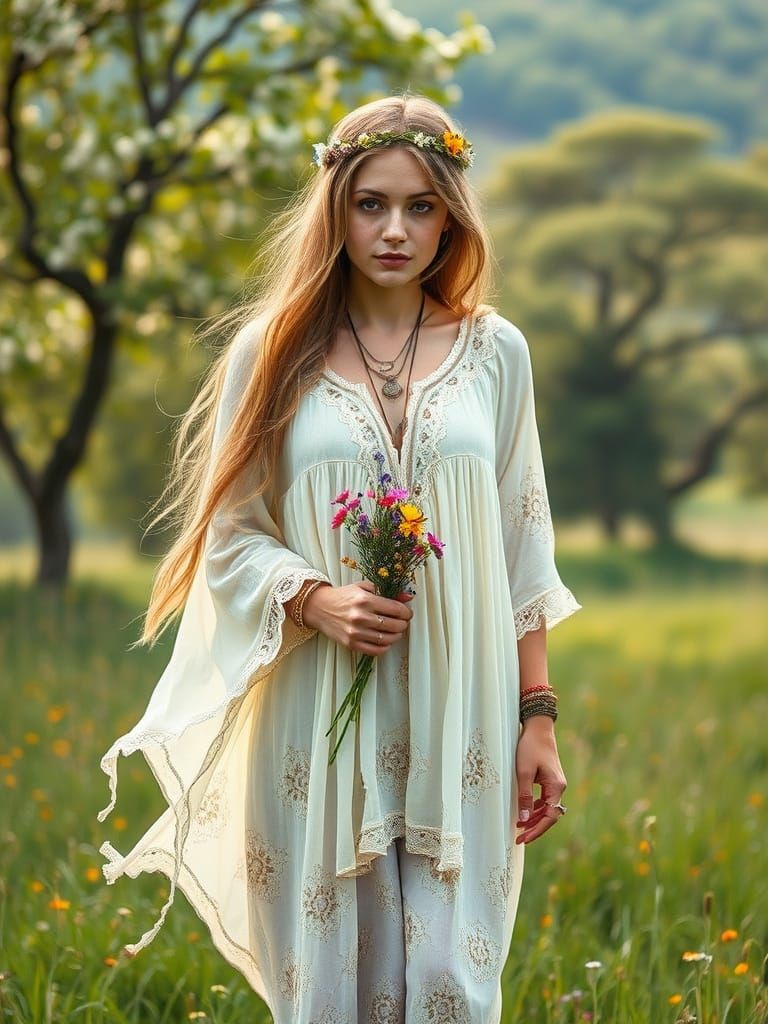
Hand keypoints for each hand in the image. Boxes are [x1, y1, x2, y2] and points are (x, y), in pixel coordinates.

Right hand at [303, 580, 413, 655]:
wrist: (319, 607)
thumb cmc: (343, 596)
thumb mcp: (363, 587)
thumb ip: (386, 591)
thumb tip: (408, 596)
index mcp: (365, 600)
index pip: (396, 609)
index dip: (406, 612)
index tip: (407, 613)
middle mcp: (361, 617)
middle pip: (394, 625)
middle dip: (403, 624)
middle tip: (403, 622)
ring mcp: (355, 632)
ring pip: (387, 639)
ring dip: (396, 636)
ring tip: (396, 632)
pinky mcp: (351, 643)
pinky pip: (375, 650)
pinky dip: (385, 647)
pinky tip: (386, 641)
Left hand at [515, 716, 566, 843]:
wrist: (538, 727)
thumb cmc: (530, 747)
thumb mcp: (523, 772)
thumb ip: (524, 796)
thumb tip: (523, 819)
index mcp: (556, 787)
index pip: (550, 816)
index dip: (537, 830)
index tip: (524, 838)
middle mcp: (559, 787)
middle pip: (549, 815)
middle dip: (534, 828)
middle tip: (519, 838)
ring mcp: (555, 784)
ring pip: (546, 808)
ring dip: (534, 819)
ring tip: (519, 828)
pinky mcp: (550, 780)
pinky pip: (544, 800)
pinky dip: (535, 808)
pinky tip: (525, 812)